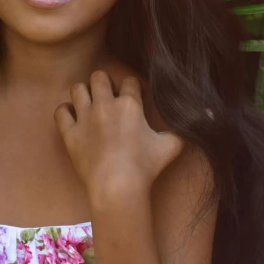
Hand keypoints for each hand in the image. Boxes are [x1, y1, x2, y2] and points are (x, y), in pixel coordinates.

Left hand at [54, 71, 183, 196]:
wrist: (117, 187)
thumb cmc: (145, 167)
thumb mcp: (171, 146)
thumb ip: (180, 130)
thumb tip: (202, 116)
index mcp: (129, 104)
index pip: (130, 81)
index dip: (133, 87)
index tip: (134, 97)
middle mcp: (105, 105)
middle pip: (99, 77)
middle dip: (105, 83)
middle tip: (110, 98)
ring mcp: (84, 118)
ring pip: (77, 88)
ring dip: (84, 93)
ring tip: (91, 104)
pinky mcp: (69, 133)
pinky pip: (61, 111)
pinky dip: (66, 111)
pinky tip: (74, 117)